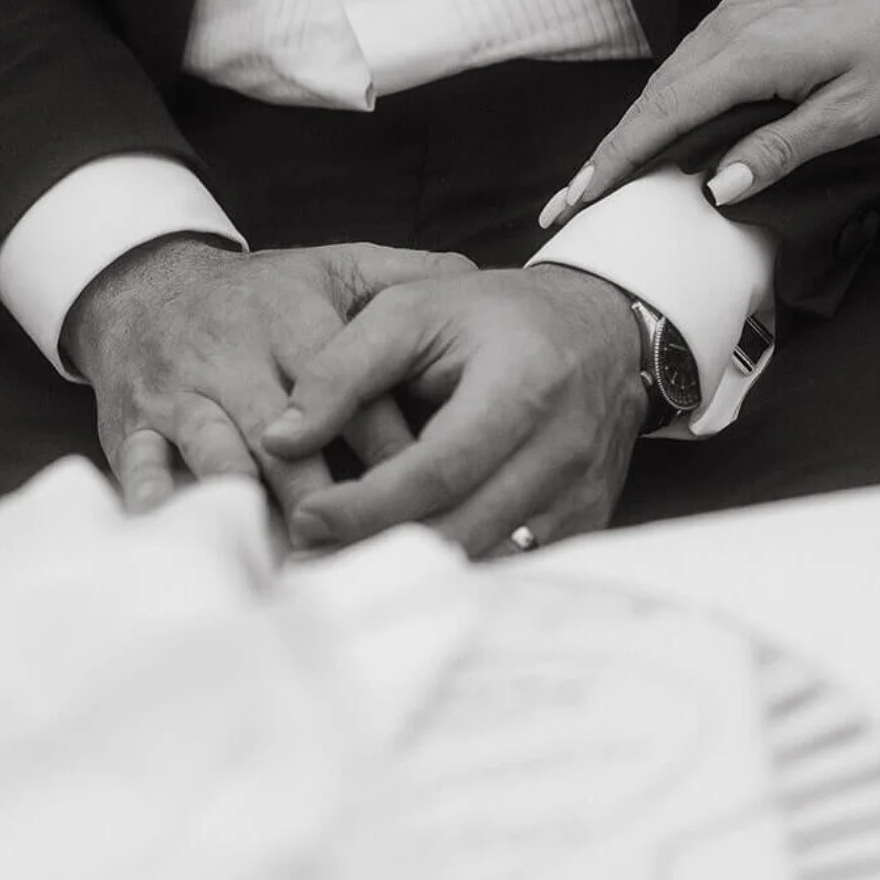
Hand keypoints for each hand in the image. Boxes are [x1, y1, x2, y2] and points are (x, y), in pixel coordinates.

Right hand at [64, 236, 475, 526]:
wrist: (147, 288)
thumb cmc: (264, 293)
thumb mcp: (333, 265)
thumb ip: (404, 272)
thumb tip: (478, 276)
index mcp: (291, 316)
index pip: (348, 385)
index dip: (387, 443)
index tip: (426, 492)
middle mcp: (235, 354)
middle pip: (287, 434)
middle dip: (327, 494)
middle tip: (370, 551)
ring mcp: (181, 392)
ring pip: (221, 457)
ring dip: (257, 511)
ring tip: (299, 566)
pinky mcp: (133, 425)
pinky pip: (141, 468)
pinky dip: (161, 505)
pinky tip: (196, 541)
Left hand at [262, 263, 646, 557]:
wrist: (599, 329)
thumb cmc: (495, 315)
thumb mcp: (415, 310)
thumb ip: (343, 368)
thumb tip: (279, 439)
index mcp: (523, 385)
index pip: (439, 468)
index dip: (367, 503)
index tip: (305, 517)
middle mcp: (561, 448)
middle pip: (461, 527)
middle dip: (376, 549)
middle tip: (306, 557)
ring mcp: (580, 492)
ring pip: (485, 558)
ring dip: (410, 569)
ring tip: (339, 564)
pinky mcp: (584, 521)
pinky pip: (513, 566)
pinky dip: (454, 568)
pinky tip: (403, 560)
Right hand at [542, 0, 879, 221]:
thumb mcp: (850, 115)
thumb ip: (779, 149)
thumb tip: (717, 189)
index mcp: (751, 53)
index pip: (664, 116)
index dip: (616, 161)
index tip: (577, 200)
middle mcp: (731, 24)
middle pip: (654, 97)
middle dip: (610, 152)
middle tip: (569, 203)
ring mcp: (738, 9)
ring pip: (671, 75)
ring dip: (637, 125)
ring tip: (604, 174)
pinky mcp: (750, 4)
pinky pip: (695, 56)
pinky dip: (670, 96)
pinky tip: (660, 126)